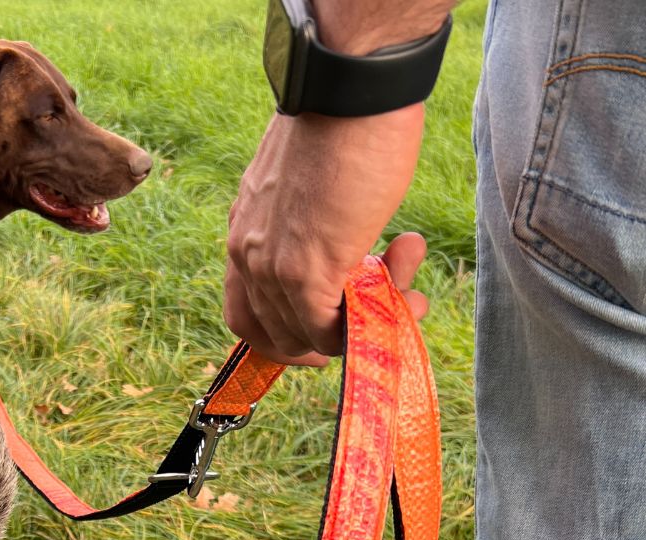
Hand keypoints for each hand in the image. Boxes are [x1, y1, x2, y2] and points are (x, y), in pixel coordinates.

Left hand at [224, 107, 428, 363]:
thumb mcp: (310, 188)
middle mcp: (247, 254)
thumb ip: (311, 228)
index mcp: (244, 232)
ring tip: (409, 286)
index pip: (246, 314)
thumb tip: (347, 256)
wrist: (351, 88)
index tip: (328, 327)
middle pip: (275, 333)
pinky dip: (366, 329)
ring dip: (364, 325)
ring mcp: (272, 267)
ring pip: (307, 336)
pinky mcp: (305, 273)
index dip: (285, 336)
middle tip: (384, 306)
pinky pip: (327, 332)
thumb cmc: (342, 122)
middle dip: (332, 334)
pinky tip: (408, 294)